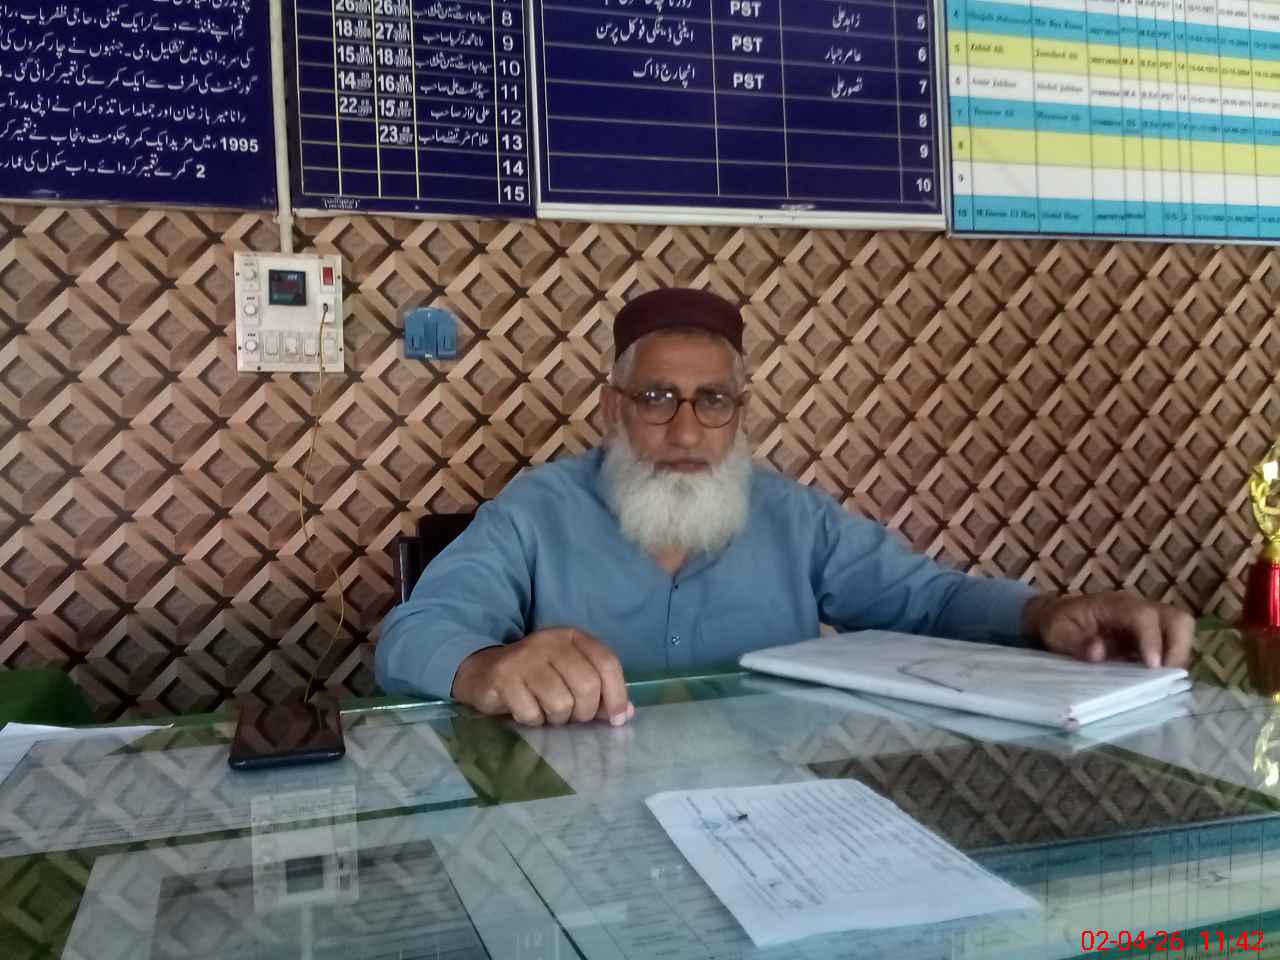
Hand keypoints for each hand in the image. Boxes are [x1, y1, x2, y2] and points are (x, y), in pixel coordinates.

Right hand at [450, 627, 633, 726]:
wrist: (484, 670)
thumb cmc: (536, 676)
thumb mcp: (570, 675)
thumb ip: (599, 691)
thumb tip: (624, 714)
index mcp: (573, 637)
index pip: (607, 663)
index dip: (617, 694)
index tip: (616, 719)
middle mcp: (550, 641)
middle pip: (587, 686)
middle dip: (584, 712)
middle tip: (573, 716)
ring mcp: (525, 658)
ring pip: (561, 703)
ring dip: (558, 718)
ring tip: (547, 711)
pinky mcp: (503, 677)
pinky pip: (532, 713)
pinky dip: (533, 720)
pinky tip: (526, 710)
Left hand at [1023, 591, 1193, 668]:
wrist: (1058, 618)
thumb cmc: (1058, 624)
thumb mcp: (1057, 634)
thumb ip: (1075, 643)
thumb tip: (1099, 652)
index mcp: (1115, 605)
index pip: (1143, 616)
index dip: (1151, 640)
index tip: (1152, 667)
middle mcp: (1139, 608)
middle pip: (1177, 618)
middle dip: (1178, 647)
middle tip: (1164, 676)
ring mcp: (1149, 621)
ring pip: (1182, 630)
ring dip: (1178, 655)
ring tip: (1162, 679)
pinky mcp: (1153, 636)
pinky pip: (1175, 644)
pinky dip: (1172, 661)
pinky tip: (1157, 679)